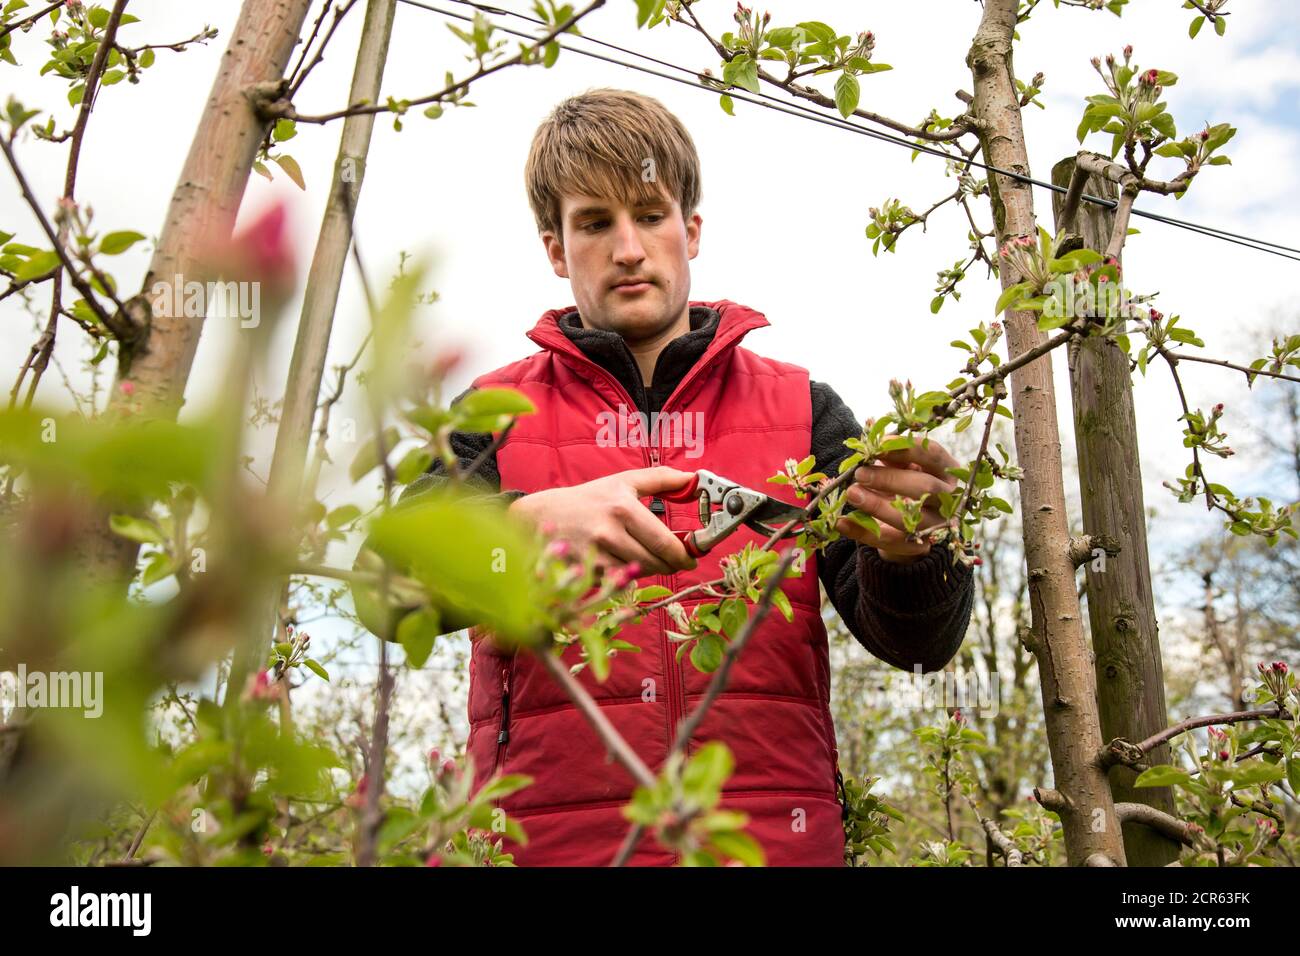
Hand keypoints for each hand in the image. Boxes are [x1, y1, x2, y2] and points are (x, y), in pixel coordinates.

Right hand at [508, 466, 699, 575]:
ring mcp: (596, 556)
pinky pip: (620, 581)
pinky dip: (628, 574)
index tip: (691, 558)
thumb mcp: (624, 481)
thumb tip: (693, 479)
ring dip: (650, 569)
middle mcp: (609, 533)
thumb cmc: (590, 498)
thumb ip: (661, 479)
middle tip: (674, 560)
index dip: (683, 555)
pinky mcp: (586, 573)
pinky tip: (624, 561)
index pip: (665, 542)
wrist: (543, 516)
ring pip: (640, 573)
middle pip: (656, 562)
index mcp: (623, 509)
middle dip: (670, 564)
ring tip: (647, 556)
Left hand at [834, 438, 961, 562]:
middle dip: (890, 479)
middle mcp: (948, 499)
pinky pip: (890, 541)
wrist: (911, 520)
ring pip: (910, 519)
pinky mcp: (918, 546)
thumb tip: (872, 447)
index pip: (934, 455)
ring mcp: (936, 525)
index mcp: (947, 471)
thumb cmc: (905, 480)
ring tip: (852, 493)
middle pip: (926, 489)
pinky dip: (863, 532)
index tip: (879, 445)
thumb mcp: (902, 465)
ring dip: (877, 506)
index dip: (907, 449)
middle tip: (860, 473)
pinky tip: (842, 522)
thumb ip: (891, 455)